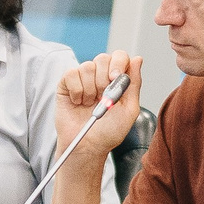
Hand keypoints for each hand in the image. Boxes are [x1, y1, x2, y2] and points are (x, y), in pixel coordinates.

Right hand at [55, 51, 140, 168]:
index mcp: (116, 81)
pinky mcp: (66, 85)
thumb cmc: (109, 132)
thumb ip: (134, 84)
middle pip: (103, 58)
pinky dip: (77, 91)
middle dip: (104, 78)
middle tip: (102, 96)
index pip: (119, 57)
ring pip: (87, 66)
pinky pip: (71, 74)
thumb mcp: (129, 109)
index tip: (115, 78)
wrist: (87, 146)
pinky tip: (78, 102)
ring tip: (89, 104)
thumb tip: (137, 59)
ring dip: (90, 88)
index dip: (118, 63)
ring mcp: (82, 80)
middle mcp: (99, 77)